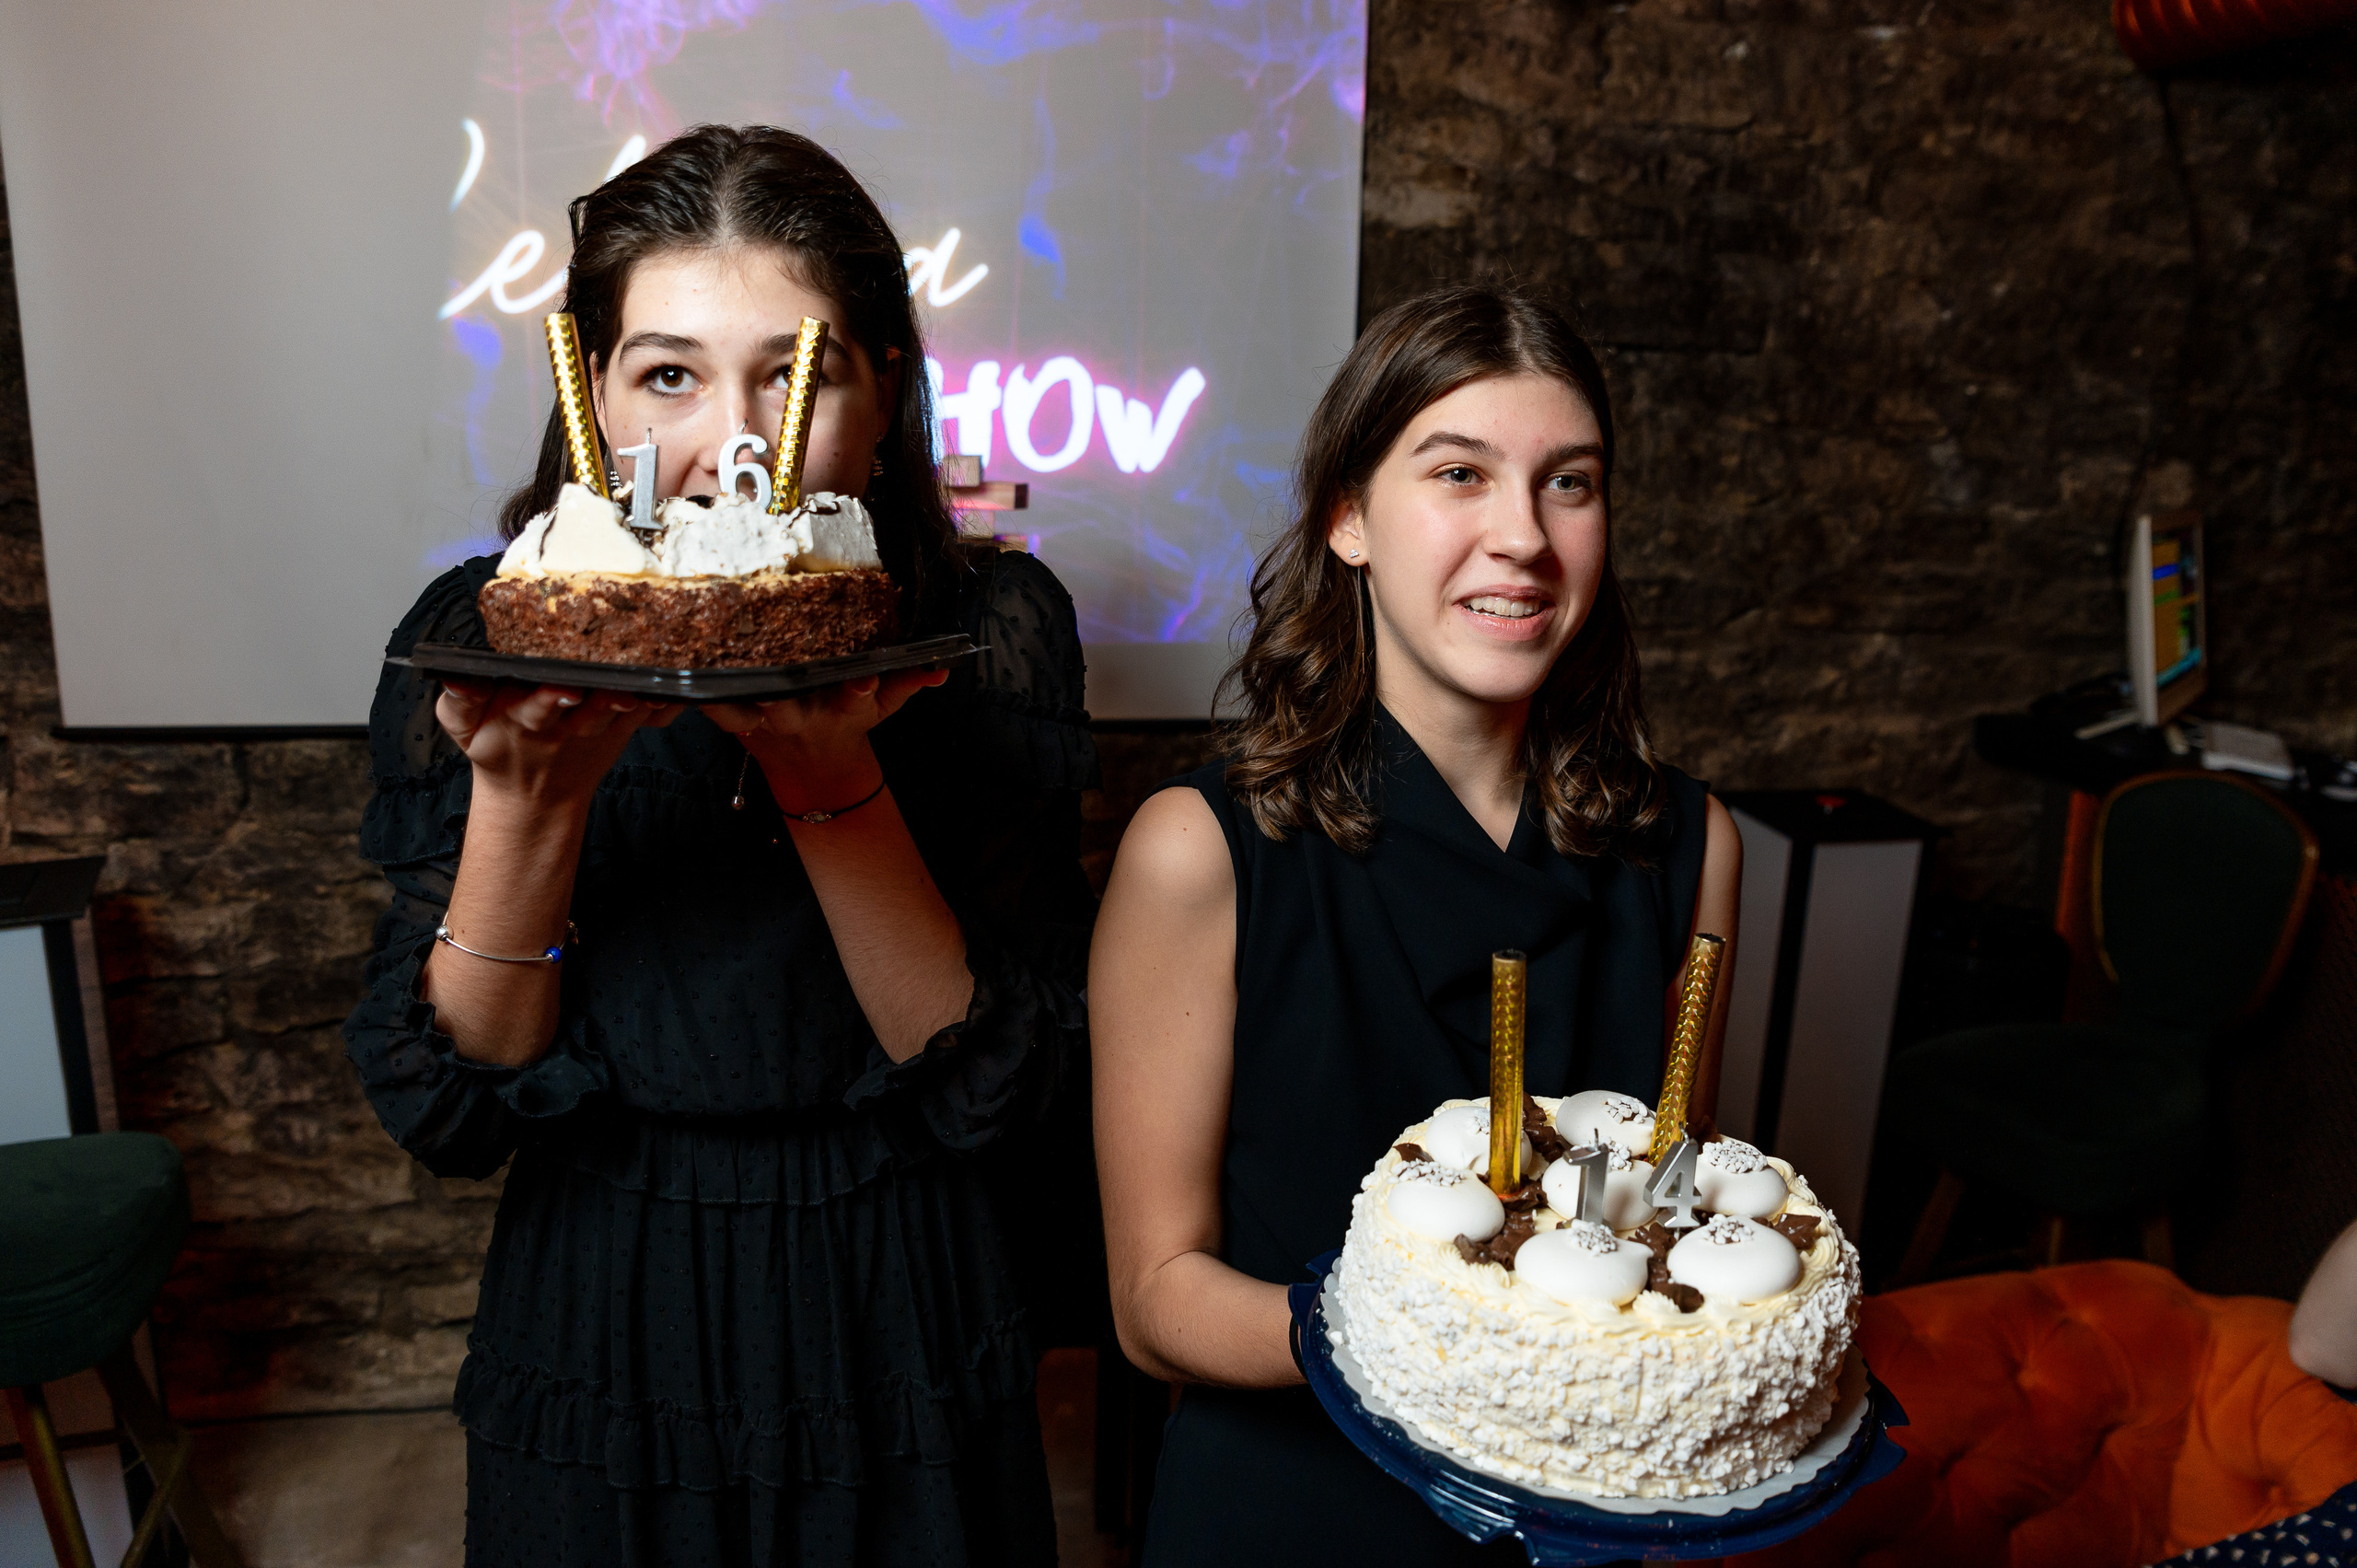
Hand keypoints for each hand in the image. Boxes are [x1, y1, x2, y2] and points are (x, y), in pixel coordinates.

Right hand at [436, 681, 682, 810]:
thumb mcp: (462, 726)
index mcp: (526, 718)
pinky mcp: (622, 729)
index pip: (538, 707)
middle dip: (601, 701)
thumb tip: (452, 676)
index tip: (565, 688)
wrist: (532, 793)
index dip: (551, 699)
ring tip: (646, 690)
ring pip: (620, 714)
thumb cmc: (495, 746)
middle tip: (617, 689)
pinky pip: (646, 717)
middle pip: (587, 711)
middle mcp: (566, 724)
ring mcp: (598, 728)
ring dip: (635, 704)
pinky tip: (677, 694)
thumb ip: (458, 700)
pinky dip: (662, 708)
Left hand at [704, 667, 945, 815]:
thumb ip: (910, 682)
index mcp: (842, 709)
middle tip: (771, 682)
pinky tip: (677, 682)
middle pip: (790, 704)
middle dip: (781, 695)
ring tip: (709, 670)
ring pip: (743, 709)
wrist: (812, 764)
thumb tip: (941, 670)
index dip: (860, 688)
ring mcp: (767, 721)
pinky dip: (696, 699)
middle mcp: (803, 716)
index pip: (857, 695)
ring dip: (728, 698)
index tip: (864, 679)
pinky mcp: (737, 723)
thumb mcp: (884, 705)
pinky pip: (712, 711)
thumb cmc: (849, 721)